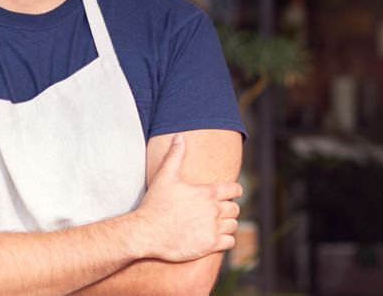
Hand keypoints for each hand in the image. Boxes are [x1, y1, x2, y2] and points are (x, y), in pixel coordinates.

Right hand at [131, 134, 240, 261]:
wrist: (147, 231)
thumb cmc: (155, 203)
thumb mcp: (165, 176)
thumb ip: (175, 155)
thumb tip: (180, 136)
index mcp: (207, 193)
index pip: (234, 189)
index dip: (234, 191)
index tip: (229, 194)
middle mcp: (214, 210)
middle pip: (235, 208)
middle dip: (229, 208)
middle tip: (219, 211)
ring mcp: (213, 228)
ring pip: (233, 225)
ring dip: (227, 224)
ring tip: (217, 224)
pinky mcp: (210, 245)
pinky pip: (229, 241)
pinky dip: (226, 240)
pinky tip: (215, 237)